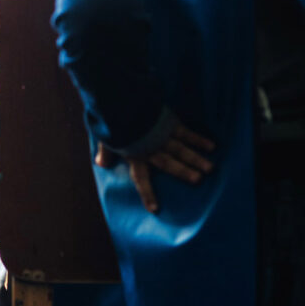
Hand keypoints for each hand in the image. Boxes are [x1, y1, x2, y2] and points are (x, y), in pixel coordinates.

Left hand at [96, 121, 214, 212]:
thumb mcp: (105, 138)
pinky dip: (198, 139)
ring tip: (210, 168)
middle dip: (183, 172)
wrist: (120, 102)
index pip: (140, 178)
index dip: (147, 194)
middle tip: (198, 181)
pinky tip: (211, 146)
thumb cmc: (111, 120)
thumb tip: (100, 164)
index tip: (155, 210)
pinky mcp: (168, 122)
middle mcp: (150, 149)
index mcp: (134, 155)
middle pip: (169, 164)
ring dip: (195, 159)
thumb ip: (105, 152)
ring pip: (181, 150)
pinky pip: (185, 133)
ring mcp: (161, 136)